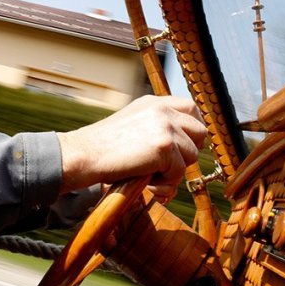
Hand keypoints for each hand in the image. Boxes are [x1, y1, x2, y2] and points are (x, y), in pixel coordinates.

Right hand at [56, 95, 207, 194]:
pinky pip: (179, 171)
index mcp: (154, 102)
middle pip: (199, 130)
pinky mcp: (164, 147)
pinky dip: (166, 183)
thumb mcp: (132, 124)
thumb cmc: (103, 147)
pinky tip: (148, 182)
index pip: (190, 107)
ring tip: (153, 176)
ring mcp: (165, 127)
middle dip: (190, 151)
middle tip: (171, 165)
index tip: (186, 144)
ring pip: (191, 154)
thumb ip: (155, 126)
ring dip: (175, 171)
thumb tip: (180, 145)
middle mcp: (162, 110)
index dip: (193, 128)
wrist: (84, 154)